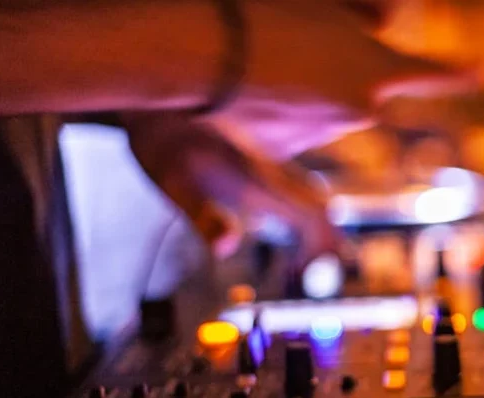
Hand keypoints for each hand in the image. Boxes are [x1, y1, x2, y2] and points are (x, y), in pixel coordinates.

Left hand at [123, 112, 336, 265]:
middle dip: (322, 246)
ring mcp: (271, 169)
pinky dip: (298, 221)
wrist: (161, 109)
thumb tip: (226, 249)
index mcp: (261, 181)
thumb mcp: (178, 188)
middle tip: (303, 279)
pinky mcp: (261, 169)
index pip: (312, 216)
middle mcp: (274, 174)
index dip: (318, 249)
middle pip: (320, 210)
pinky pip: (295, 195)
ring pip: (311, 201)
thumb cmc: (166, 150)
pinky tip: (280, 235)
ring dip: (312, 234)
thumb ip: (206, 219)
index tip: (303, 276)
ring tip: (295, 267)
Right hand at [204, 0, 475, 158]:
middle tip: (296, 42)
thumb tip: (382, 27)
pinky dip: (276, 111)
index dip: (458, 73)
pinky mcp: (282, 153)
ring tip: (259, 59)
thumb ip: (362, 21)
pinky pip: (289, 127)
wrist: (196, 53)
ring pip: (324, 108)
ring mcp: (322, 134)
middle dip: (341, 72)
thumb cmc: (259, 13)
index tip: (480, 70)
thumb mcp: (325, 4)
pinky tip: (245, 88)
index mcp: (377, 69)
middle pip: (364, 90)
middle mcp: (359, 108)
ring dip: (305, 90)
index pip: (431, 73)